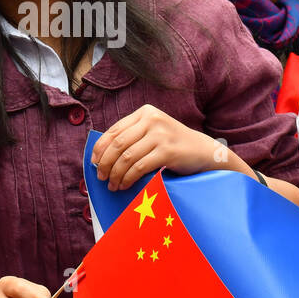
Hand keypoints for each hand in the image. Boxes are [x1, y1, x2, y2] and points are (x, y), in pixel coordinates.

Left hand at [92, 104, 224, 191]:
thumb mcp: (153, 132)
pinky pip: (139, 167)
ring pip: (127, 157)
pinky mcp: (168, 151)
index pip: (114, 130)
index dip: (100, 148)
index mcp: (145, 112)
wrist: (204, 151)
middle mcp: (152, 120)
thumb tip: (101, 155)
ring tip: (113, 185)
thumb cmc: (173, 145)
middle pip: (118, 144)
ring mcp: (161, 135)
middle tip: (101, 177)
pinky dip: (128, 178)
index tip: (94, 162)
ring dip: (116, 174)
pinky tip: (125, 185)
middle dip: (105, 164)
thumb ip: (132, 137)